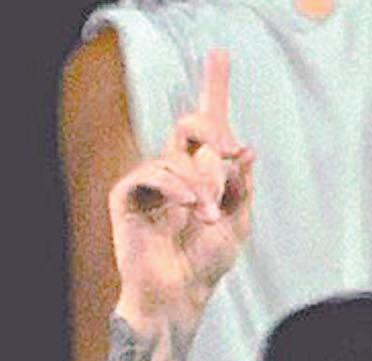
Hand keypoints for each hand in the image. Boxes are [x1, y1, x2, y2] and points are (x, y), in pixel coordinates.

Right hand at [110, 50, 254, 329]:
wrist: (181, 295)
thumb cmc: (207, 264)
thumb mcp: (239, 223)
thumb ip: (242, 186)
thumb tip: (245, 149)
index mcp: (201, 173)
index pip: (206, 126)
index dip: (213, 89)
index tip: (221, 55)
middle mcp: (174, 170)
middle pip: (189, 124)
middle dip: (210, 130)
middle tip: (228, 149)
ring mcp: (149, 182)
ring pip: (176, 155)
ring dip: (201, 183)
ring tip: (210, 214)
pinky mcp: (126, 196)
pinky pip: (150, 173)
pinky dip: (175, 187)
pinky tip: (191, 207)